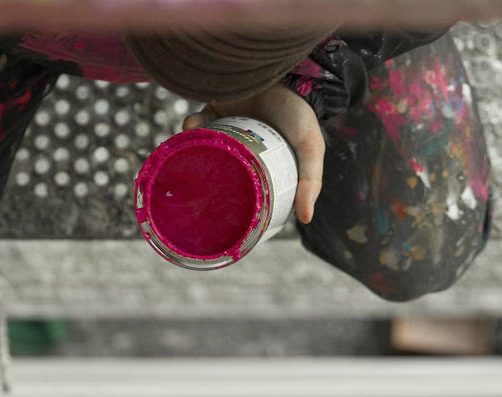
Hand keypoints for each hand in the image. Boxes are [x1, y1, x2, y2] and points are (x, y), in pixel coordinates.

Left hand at [182, 83, 324, 224]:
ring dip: (191, 152)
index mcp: (258, 164)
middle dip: (202, 178)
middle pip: (212, 171)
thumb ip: (310, 180)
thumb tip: (306, 219)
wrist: (282, 71)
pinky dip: (191, 127)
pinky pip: (194, 125)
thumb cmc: (298, 111)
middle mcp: (239, 150)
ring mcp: (223, 131)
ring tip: (193, 152)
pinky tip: (193, 128)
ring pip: (199, 149)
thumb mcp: (310, 147)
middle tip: (196, 184)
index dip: (226, 200)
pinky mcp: (212, 111)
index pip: (238, 188)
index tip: (215, 211)